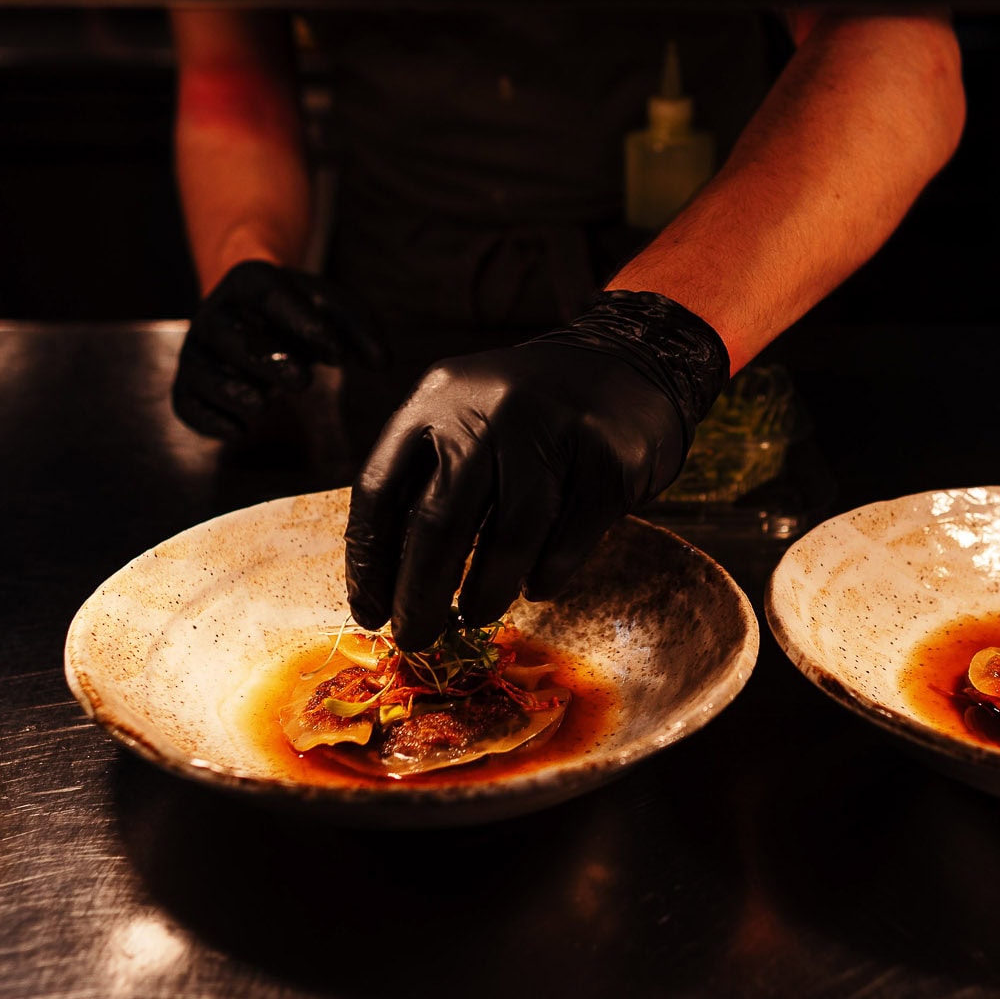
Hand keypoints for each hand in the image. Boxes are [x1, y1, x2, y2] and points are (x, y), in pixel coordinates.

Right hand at [172, 260, 384, 438]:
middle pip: (228, 334)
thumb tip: (380, 361)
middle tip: (303, 382)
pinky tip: (241, 430)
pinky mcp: (189, 387)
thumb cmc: (301, 314)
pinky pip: (186, 404)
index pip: (268, 293)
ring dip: (233, 390)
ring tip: (265, 404)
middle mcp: (215, 313)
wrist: (259, 320)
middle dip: (265, 360)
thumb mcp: (335, 310)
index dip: (299, 320)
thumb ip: (362, 330)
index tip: (333, 351)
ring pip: (201, 370)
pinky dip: (210, 421)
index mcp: (250, 281)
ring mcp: (197, 351)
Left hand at [345, 291, 729, 646]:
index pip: (381, 489)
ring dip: (484, 595)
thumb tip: (394, 581)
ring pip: (508, 540)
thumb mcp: (467, 414)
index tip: (369, 611)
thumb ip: (431, 475)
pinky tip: (535, 585)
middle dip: (420, 597)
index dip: (368, 561)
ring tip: (475, 617)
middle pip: (438, 524)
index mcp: (439, 396)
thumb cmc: (532, 410)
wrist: (631, 360)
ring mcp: (553, 430)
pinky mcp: (606, 460)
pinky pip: (565, 543)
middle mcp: (490, 407)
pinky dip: (544, 577)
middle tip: (415, 639)